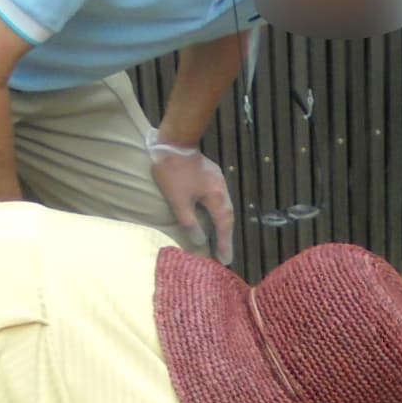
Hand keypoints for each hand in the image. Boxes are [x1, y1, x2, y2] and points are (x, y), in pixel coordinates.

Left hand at [146, 127, 234, 265]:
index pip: (223, 225)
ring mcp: (218, 180)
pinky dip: (217, 212)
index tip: (225, 261)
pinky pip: (218, 199)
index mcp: (216, 197)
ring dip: (223, 224)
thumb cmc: (174, 172)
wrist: (173, 142)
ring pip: (224, 207)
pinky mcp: (211, 175)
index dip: (224, 244)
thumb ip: (190, 223)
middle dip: (226, 236)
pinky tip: (212, 216)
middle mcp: (222, 189)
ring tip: (220, 239)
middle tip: (224, 254)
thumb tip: (200, 241)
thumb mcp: (178, 201)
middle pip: (227, 216)